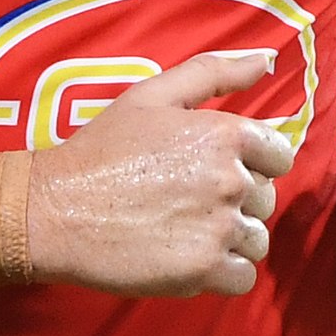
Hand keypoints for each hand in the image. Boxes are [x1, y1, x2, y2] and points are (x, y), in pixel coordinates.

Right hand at [27, 52, 293, 297]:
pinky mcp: (204, 271)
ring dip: (231, 239)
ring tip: (186, 229)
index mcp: (224, 134)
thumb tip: (266, 58)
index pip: (279, 155)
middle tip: (187, 198)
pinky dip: (222, 273)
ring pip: (257, 239)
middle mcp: (230, 180)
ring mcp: (219, 228)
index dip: (251, 163)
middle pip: (265, 199)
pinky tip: (189, 256)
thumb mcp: (152, 94)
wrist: (56, 209)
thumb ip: (214, 72)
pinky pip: (243, 277)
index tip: (214, 170)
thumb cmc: (102, 148)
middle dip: (235, 200)